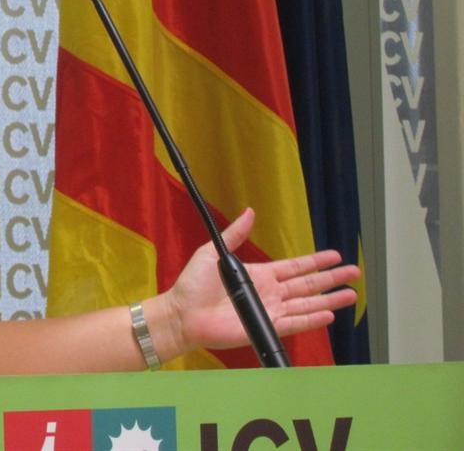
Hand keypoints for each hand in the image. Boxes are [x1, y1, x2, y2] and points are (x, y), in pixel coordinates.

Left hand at [163, 208, 359, 352]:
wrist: (183, 313)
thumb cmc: (194, 284)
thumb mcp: (214, 252)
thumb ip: (235, 235)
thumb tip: (249, 212)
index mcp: (260, 274)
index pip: (295, 267)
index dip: (315, 261)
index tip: (335, 256)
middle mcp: (269, 293)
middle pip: (308, 284)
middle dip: (331, 278)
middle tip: (353, 272)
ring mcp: (270, 311)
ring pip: (307, 304)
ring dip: (329, 300)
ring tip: (351, 294)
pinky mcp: (266, 327)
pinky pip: (295, 323)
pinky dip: (312, 319)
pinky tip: (329, 314)